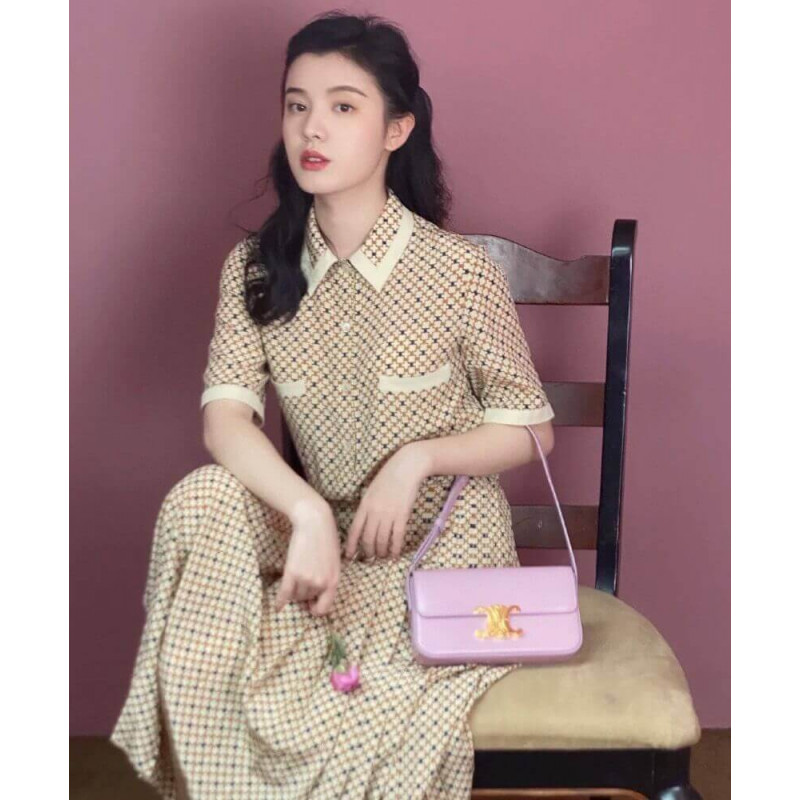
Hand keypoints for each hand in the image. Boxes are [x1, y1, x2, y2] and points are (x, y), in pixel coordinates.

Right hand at [276, 498, 340, 616]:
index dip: (316, 609)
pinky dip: (280, 601)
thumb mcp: (335, 562)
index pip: (324, 608)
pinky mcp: (292, 571)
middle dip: (305, 592)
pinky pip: (284, 593)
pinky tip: (278, 607)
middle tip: (304, 577)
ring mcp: (306, 578)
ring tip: (298, 574)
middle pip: (307, 599)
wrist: (314, 522)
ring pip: (296, 595)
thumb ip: (329, 579)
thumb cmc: (326, 539)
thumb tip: (319, 595)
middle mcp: (320, 583)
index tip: (311, 605)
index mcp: (333, 581)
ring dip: (295, 590)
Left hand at [344, 444, 430, 560]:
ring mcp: (388, 515)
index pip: (354, 530)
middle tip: (369, 558)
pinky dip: (395, 548)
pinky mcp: (402, 516)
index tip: (349, 556)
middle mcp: (374, 512)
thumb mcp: (371, 490)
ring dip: (381, 552)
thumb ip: (367, 506)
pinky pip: (397, 537)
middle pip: (368, 539)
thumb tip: (364, 522)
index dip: (351, 545)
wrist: (406, 467)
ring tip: (382, 556)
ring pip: (382, 541)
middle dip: (368, 552)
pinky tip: (394, 554)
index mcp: (364, 505)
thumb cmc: (388, 477)